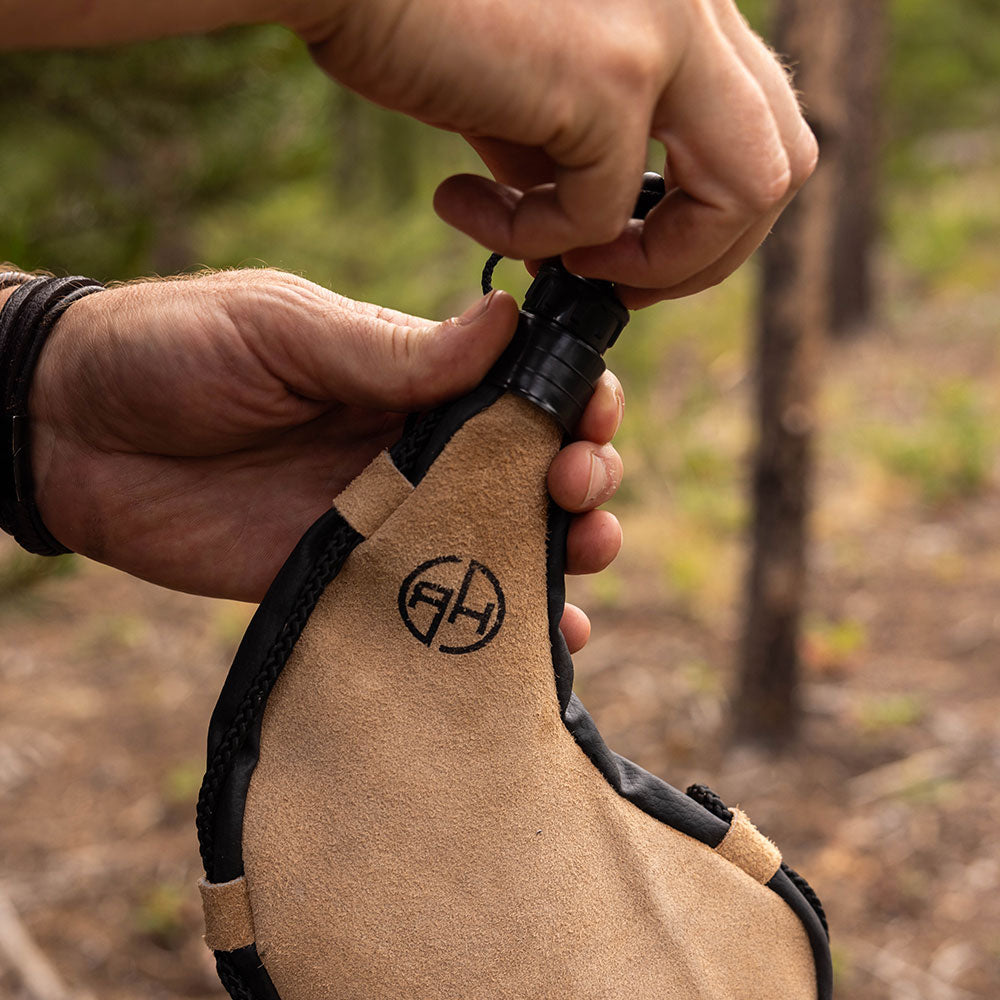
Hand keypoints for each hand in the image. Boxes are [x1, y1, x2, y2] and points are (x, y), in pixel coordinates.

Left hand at [26, 269, 622, 650]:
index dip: (571, 399)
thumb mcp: (287, 331)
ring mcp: (384, 519)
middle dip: (580, 476)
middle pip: (528, 468)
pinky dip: (494, 626)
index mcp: (408, 378)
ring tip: (583, 553)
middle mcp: (411, 449)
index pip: (519, 386)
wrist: (70, 432)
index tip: (589, 416)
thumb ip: (393, 351)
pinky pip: (432, 607)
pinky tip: (550, 640)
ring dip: (562, 549)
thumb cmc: (174, 351)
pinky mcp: (346, 581)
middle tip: (576, 487)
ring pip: (499, 539)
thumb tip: (507, 325)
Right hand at [289, 0, 817, 305]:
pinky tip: (460, 204)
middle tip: (610, 276)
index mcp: (681, 1)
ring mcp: (661, 31)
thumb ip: (566, 152)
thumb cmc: (407, 7)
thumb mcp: (516, 86)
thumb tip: (580, 236)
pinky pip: (599, 216)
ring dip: (656, 263)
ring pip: (749, 193)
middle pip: (784, 164)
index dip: (704, 214)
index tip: (615, 246)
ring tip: (556, 260)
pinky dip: (531, 238)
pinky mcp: (604, 75)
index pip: (758, 125)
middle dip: (704, 252)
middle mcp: (694, 4)